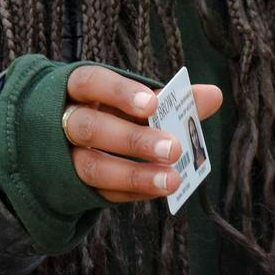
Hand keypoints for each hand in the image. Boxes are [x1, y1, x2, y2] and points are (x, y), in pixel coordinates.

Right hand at [60, 65, 224, 203]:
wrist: (60, 143)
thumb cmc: (108, 111)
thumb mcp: (133, 100)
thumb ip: (172, 99)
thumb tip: (214, 95)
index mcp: (78, 89)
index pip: (91, 82)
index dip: (119, 93)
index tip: (151, 104)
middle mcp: (64, 121)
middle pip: (90, 128)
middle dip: (132, 140)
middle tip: (173, 148)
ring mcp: (62, 157)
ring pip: (91, 166)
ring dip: (134, 175)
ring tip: (172, 179)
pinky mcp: (70, 187)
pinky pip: (100, 192)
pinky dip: (132, 191)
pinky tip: (158, 189)